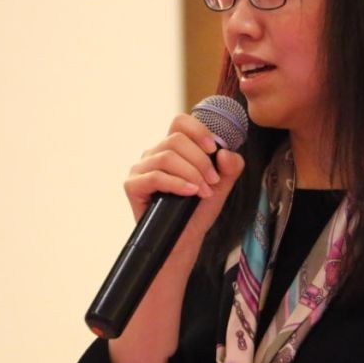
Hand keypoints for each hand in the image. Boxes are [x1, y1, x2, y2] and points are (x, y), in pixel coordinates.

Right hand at [123, 113, 245, 257]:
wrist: (184, 240)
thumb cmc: (198, 210)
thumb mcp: (221, 186)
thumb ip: (230, 168)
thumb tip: (226, 152)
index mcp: (173, 147)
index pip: (180, 122)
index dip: (198, 130)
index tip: (213, 148)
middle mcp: (154, 153)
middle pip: (176, 139)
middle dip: (200, 160)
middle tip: (213, 181)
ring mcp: (141, 168)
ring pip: (167, 157)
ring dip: (191, 173)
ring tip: (203, 191)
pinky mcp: (132, 185)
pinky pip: (155, 176)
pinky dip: (177, 183)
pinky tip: (190, 192)